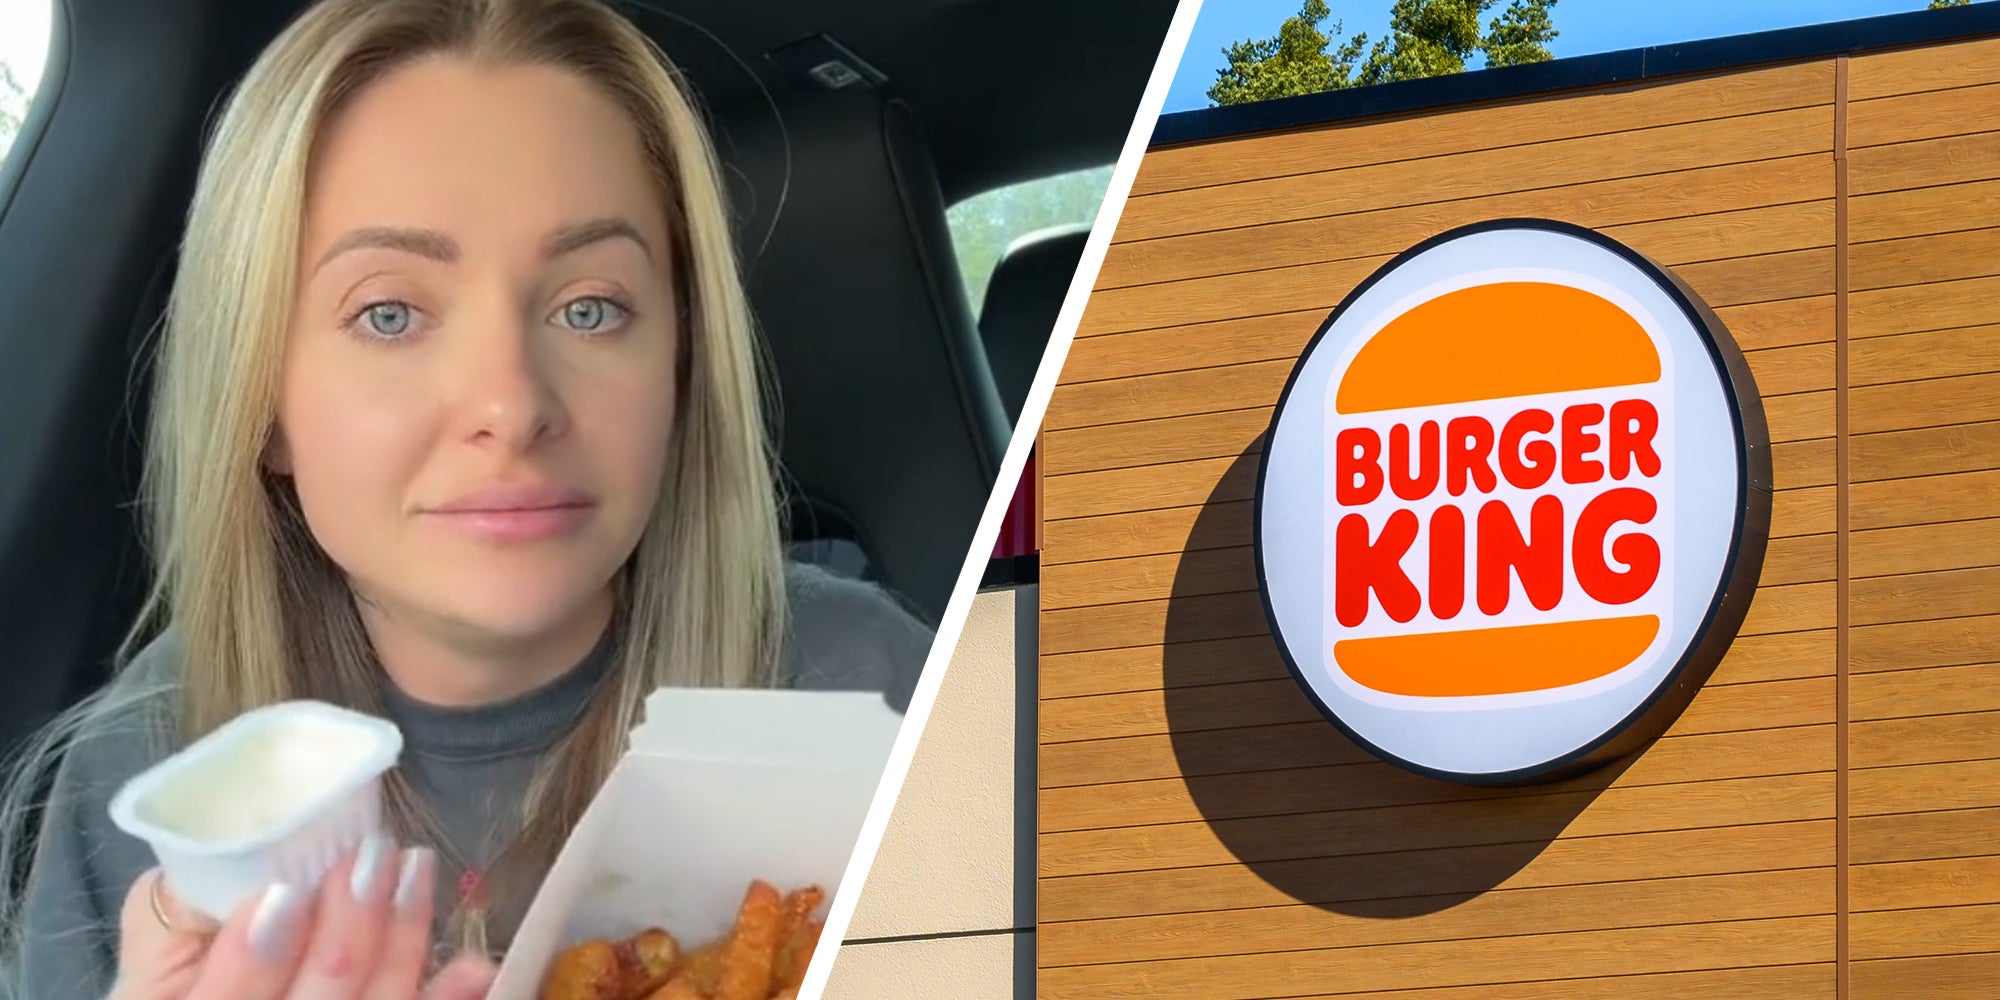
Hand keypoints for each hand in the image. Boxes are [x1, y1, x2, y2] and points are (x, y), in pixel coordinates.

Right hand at [109, 839, 497, 999]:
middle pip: (321, 995)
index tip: (286, 892)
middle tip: (372, 852)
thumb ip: (173, 917)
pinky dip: (447, 994)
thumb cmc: (192, 984)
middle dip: (350, 924)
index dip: (255, 952)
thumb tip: (225, 850)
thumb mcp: (154, 965)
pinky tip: (476, 965)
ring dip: (404, 934)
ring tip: (415, 867)